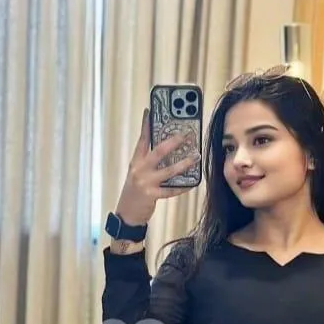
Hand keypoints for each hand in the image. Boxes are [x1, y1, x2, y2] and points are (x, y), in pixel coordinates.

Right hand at [115, 109, 200, 225]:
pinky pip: (171, 190)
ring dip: (184, 163)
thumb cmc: (135, 192)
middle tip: (187, 134)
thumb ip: (149, 162)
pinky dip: (182, 186)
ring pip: (168, 170)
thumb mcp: (138, 173)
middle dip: (174, 141)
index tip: (150, 110)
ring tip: (196, 156)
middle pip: (158, 151)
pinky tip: (192, 183)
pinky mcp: (151, 195)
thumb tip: (168, 151)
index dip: (146, 124)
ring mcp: (145, 182)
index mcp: (136, 161)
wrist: (126, 213)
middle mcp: (140, 169)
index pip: (142, 139)